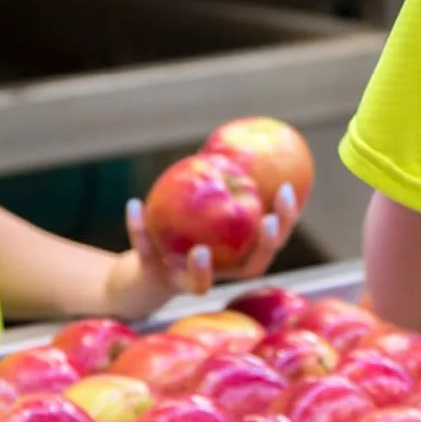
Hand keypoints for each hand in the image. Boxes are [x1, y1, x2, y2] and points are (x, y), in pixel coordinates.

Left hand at [103, 183, 298, 321]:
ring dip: (202, 268)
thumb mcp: (204, 204)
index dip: (285, 218)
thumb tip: (234, 137)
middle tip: (266, 222)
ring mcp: (186, 281)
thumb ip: (220, 180)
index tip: (286, 189)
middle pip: (251, 268)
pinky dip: (138, 231)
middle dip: (264, 246)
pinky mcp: (154, 280)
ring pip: (200, 284)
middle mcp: (219, 275)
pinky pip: (146, 254)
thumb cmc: (185, 232)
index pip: (272, 241)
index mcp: (237, 257)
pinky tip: (134, 204)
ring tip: (201, 250)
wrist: (144, 273)